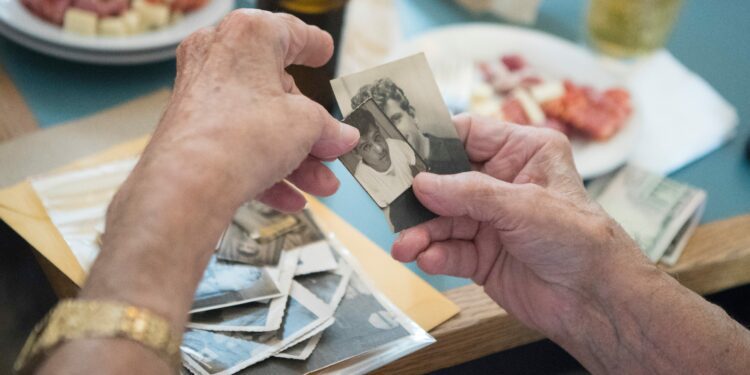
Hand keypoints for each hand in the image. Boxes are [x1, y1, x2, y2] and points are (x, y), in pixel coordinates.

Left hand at [92, 10, 358, 328]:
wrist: (189, 184)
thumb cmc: (241, 136)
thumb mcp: (305, 125)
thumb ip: (327, 127)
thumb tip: (341, 137)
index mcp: (248, 36)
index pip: (288, 33)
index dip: (312, 45)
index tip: (323, 52)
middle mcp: (218, 58)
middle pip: (277, 91)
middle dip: (311, 129)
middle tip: (333, 148)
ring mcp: (201, 96)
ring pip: (260, 126)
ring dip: (296, 159)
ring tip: (323, 185)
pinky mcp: (192, 133)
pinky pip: (239, 148)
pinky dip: (266, 172)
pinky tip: (292, 198)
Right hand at [391, 114, 651, 337]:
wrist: (595, 302)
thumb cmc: (579, 240)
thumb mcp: (523, 205)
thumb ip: (469, 193)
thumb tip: (422, 183)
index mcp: (523, 152)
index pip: (469, 134)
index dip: (435, 141)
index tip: (402, 151)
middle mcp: (503, 183)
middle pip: (446, 181)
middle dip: (420, 197)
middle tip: (392, 205)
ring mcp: (491, 221)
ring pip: (443, 220)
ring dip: (422, 233)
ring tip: (404, 247)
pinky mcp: (483, 256)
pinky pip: (450, 250)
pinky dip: (436, 255)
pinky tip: (428, 260)